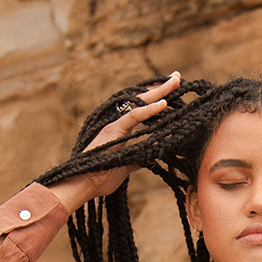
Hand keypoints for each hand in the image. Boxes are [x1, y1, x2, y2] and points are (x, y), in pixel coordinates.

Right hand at [49, 71, 181, 210]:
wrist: (84, 185)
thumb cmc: (102, 178)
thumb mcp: (126, 166)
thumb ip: (137, 158)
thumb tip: (149, 157)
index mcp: (120, 128)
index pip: (141, 107)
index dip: (157, 97)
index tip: (173, 88)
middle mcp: (117, 122)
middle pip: (141, 99)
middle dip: (160, 88)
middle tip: (177, 76)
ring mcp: (114, 125)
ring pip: (138, 102)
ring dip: (158, 92)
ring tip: (175, 82)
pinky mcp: (112, 131)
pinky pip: (133, 117)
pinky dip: (148, 110)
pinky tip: (163, 104)